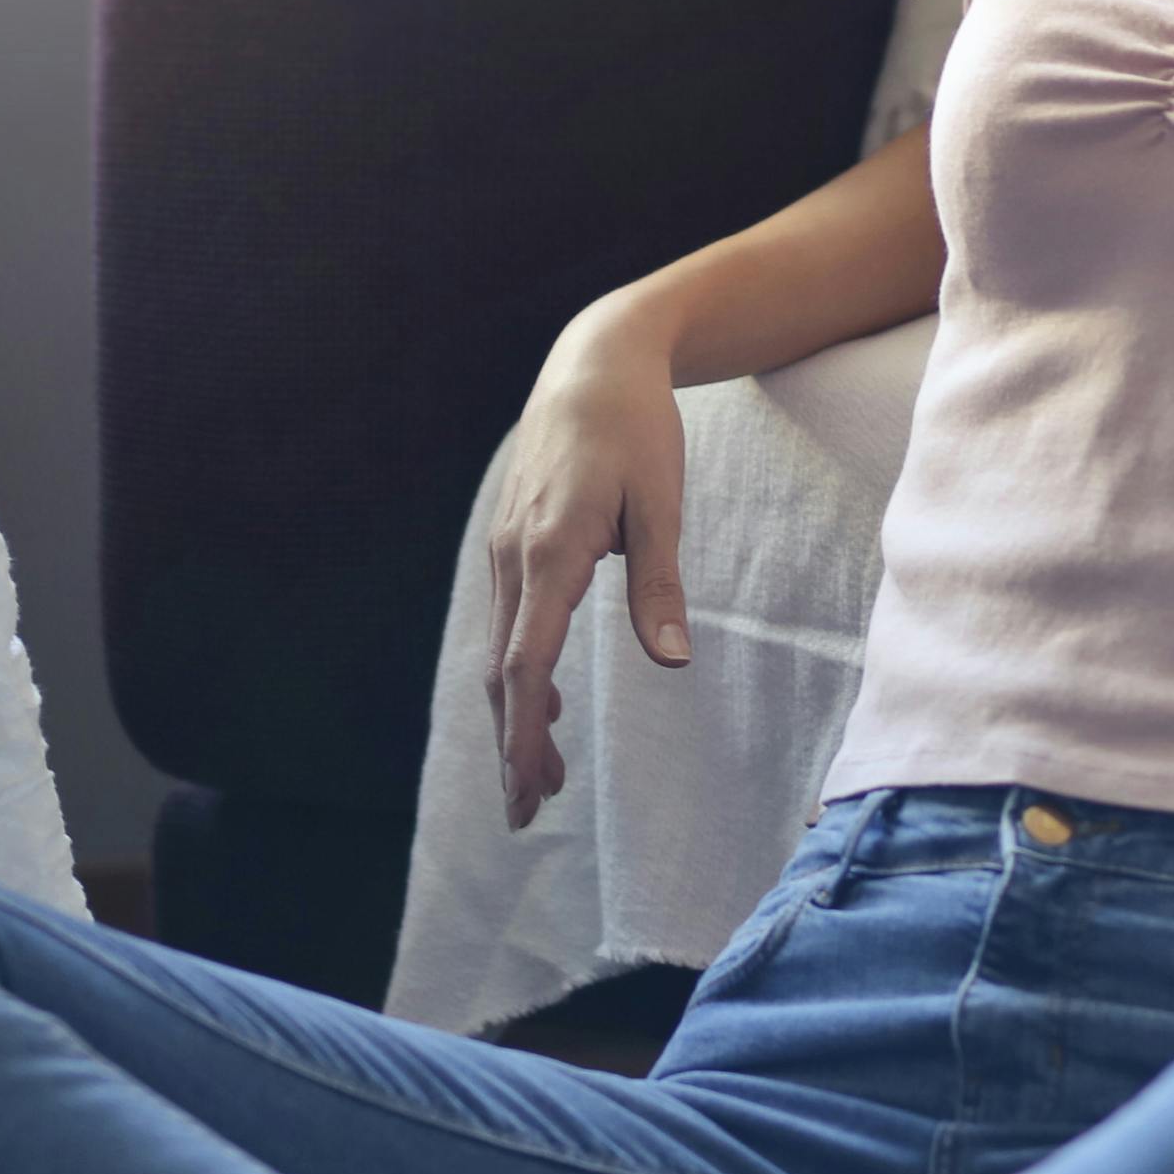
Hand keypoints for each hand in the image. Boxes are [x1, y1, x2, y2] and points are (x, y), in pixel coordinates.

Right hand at [475, 307, 692, 824]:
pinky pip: (507, 622)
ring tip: (544, 776)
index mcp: (550, 550)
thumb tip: (673, 661)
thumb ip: (660, 582)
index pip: (527, 664)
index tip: (528, 789)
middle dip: (513, 745)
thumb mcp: (661, 501)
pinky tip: (549, 699)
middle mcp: (513, 555)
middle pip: (502, 672)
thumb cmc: (636, 428)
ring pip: (499, 652)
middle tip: (529, 812)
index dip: (524, 733)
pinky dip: (520, 673)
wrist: (592, 362)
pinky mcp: (511, 541)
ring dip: (518, 716)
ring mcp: (504, 548)